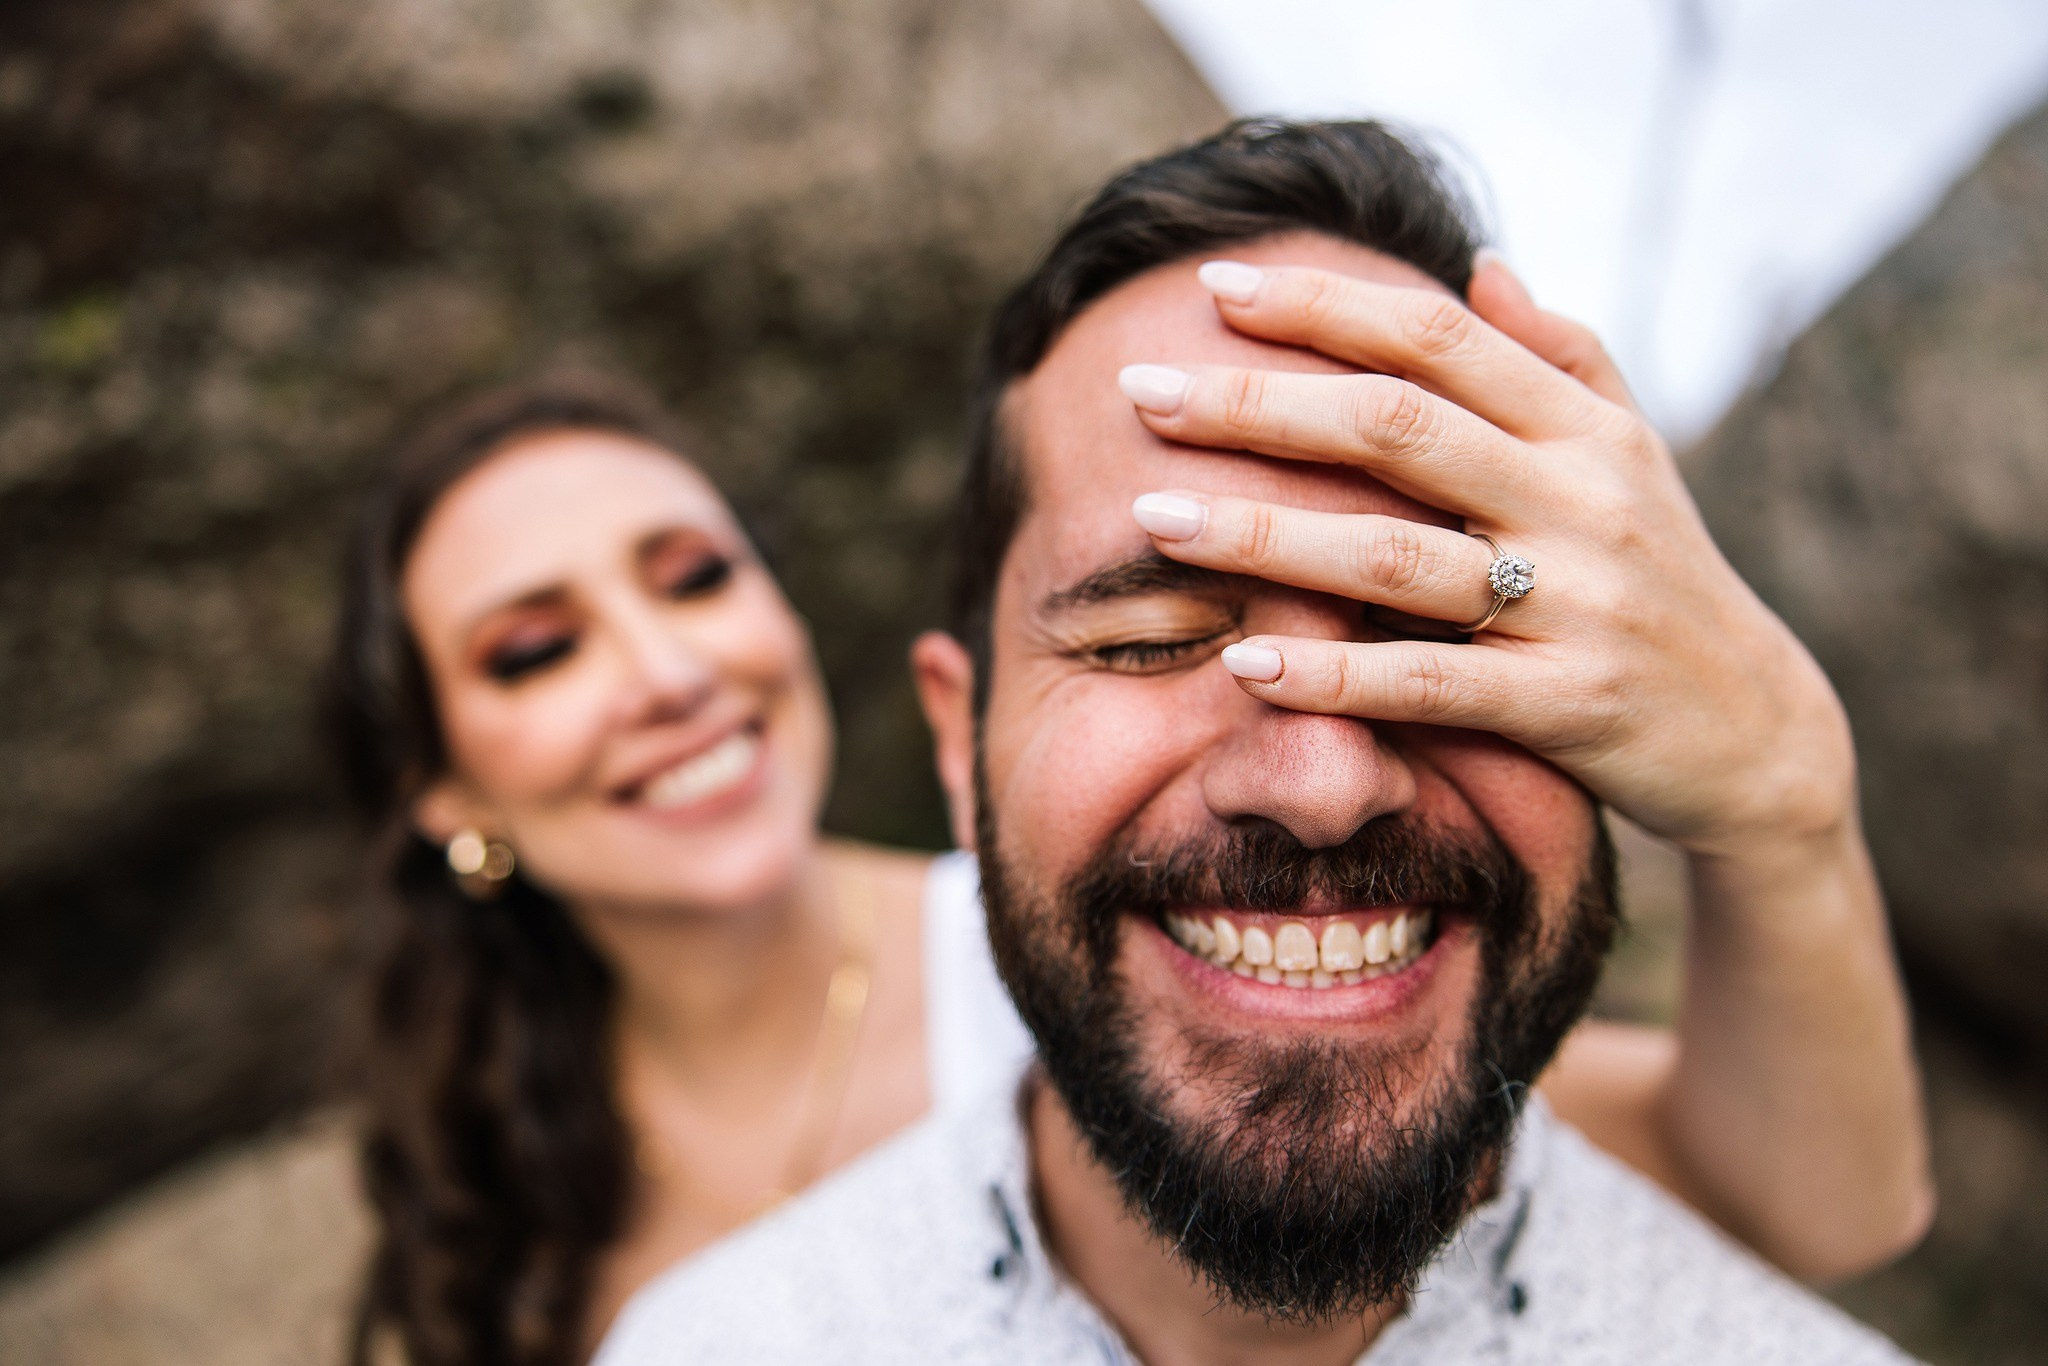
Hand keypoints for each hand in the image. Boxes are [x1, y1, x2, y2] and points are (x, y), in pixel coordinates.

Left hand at [1120, 256, 1855, 857]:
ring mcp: (1578, 603)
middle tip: (1141, 387)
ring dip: (1265, 536)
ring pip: (1397, 557)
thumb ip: (1559, 356)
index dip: (1321, 306)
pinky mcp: (1570, 704)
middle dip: (1258, 403)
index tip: (1213, 285)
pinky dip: (1335, 674)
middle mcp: (1581, 499)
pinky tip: (1243, 660)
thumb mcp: (1631, 455)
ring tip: (1153, 522)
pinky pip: (1432, 683)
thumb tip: (1479, 261)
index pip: (1435, 339)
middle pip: (1396, 428)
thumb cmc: (1663, 579)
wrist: (1757, 732)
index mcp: (1583, 427)